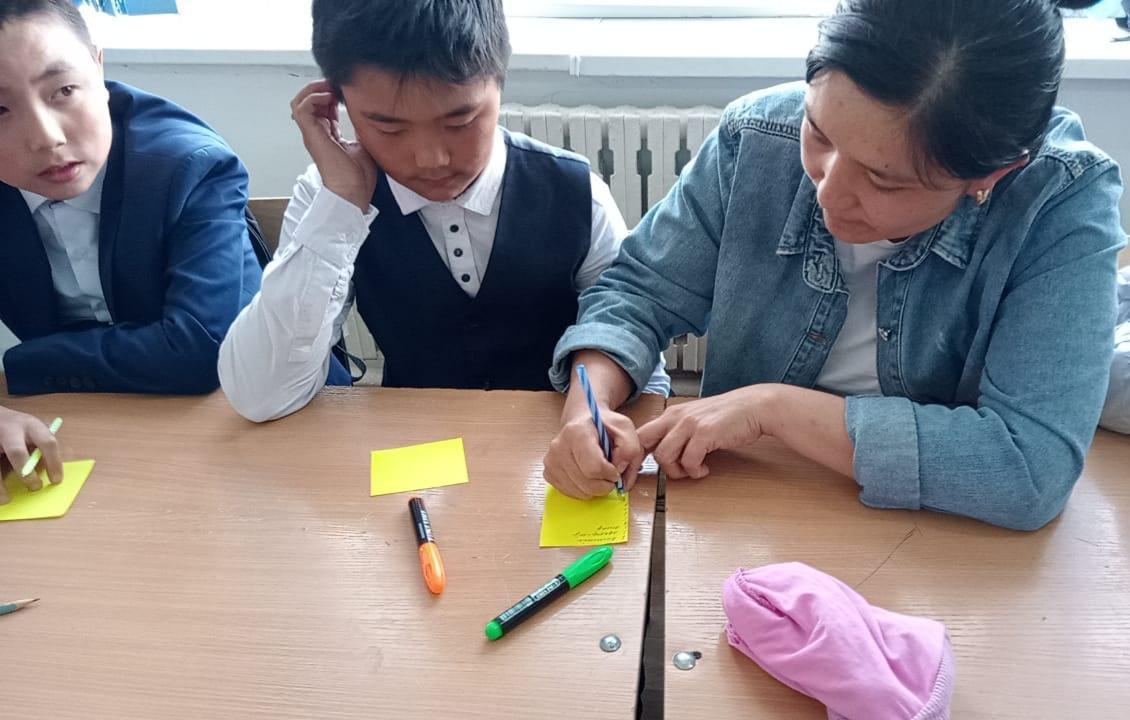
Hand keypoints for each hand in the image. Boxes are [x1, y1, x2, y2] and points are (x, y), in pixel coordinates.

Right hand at [0, 407, 62, 504]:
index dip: (54, 462)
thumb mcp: (33, 430)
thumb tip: (50, 473)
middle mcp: (10, 430)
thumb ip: (40, 447)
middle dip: (26, 473)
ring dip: (0, 485)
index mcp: (30, 425)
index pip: (47, 442)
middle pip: (17, 452)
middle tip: (35, 488)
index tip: (56, 480)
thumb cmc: (18, 428)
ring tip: (6, 499)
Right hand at [290, 80, 377, 210]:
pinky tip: (329, 97)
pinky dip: (313, 97)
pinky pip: (302, 108)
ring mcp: (312, 134)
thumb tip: (367, 118)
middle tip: (336, 85)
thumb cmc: (359, 177)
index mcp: (328, 135)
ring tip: (330, 87)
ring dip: (314, 90)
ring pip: (300, 102)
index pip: (322, 108)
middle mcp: (317, 133)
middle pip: (308, 101)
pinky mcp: (311, 135)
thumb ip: (360, 131)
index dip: (331, 95)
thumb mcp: (363, 146)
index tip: (346, 91)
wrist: (353, 192)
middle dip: (320, 88)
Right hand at [543, 403, 644, 498]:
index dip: (611, 474)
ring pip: (578, 491)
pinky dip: (583, 490)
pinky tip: (587, 476)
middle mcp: (558, 446)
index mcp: (577, 432)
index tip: (616, 469)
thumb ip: (629, 449)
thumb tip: (619, 471)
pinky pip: (570, 493)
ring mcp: (551, 460)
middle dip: (605, 485)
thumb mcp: (625, 429)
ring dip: (595, 489)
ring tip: (599, 473)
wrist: (584, 422)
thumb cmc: (605, 426)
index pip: (594, 468)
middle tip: (611, 475)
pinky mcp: (548, 472)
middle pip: (586, 483)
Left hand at [638, 385, 770, 479]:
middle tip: (663, 473)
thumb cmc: (726, 417)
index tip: (638, 471)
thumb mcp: (695, 420)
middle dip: (646, 463)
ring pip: (663, 456)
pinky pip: (689, 461)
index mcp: (671, 414)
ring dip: (676, 471)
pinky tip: (704, 468)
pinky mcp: (705, 433)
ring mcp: (689, 424)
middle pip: (643, 443)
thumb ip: (678, 433)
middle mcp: (676, 417)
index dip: (635, 454)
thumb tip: (661, 454)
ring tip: (691, 470)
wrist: (754, 406)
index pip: (640, 434)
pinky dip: (695, 471)